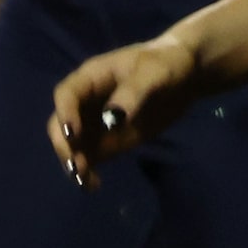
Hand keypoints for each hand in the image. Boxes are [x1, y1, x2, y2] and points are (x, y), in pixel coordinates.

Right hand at [47, 30, 200, 189]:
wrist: (186, 75)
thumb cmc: (168, 63)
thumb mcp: (154, 72)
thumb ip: (133, 93)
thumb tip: (110, 120)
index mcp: (92, 77)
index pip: (66, 94)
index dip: (65, 113)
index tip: (73, 135)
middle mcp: (86, 101)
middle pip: (61, 124)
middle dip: (65, 145)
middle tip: (78, 166)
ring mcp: (94, 121)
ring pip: (72, 145)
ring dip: (74, 163)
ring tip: (87, 181)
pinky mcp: (106, 139)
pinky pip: (89, 156)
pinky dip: (87, 171)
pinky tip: (94, 184)